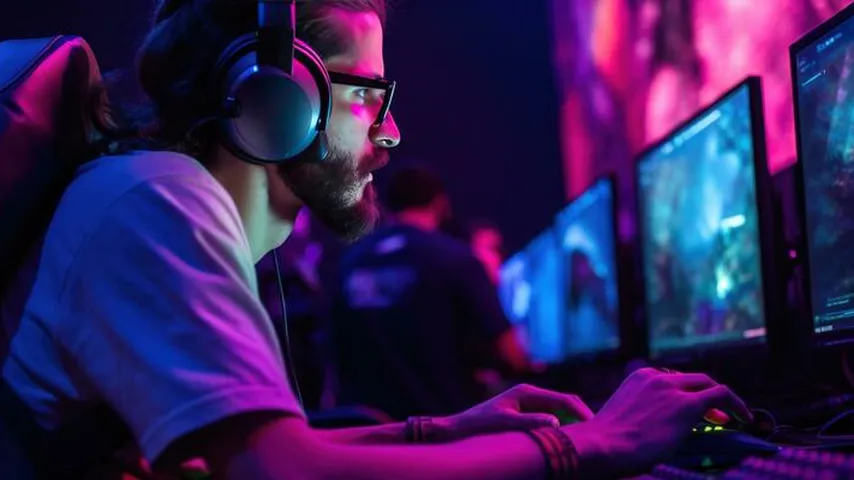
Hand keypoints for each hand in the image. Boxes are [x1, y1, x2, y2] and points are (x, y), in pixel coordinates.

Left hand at [438, 384, 594, 441]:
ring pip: (560, 411)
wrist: (458, 430)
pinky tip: (569, 442)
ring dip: (574, 423)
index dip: (581, 413)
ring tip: (589, 439)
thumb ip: (531, 423)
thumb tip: (557, 424)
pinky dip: (563, 428)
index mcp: (526, 392)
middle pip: (565, 402)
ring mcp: (528, 404)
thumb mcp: (506, 424)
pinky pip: (551, 420)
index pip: (564, 399)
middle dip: (582, 416)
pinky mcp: (526, 415)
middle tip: (599, 434)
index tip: (595, 427)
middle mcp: (529, 395)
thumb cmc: (479, 426)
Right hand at [564, 367, 751, 477]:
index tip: (695, 409)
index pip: (671, 380)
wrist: (604, 445)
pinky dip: (735, 403)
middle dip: (706, 394)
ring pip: (707, 385)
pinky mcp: (687, 404)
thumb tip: (651, 427)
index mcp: (638, 378)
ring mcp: (672, 389)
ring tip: (733, 416)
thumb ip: (639, 411)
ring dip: (721, 400)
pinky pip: (720, 394)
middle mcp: (656, 377)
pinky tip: (743, 417)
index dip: (687, 394)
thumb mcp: (623, 416)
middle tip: (717, 413)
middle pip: (691, 379)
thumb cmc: (605, 442)